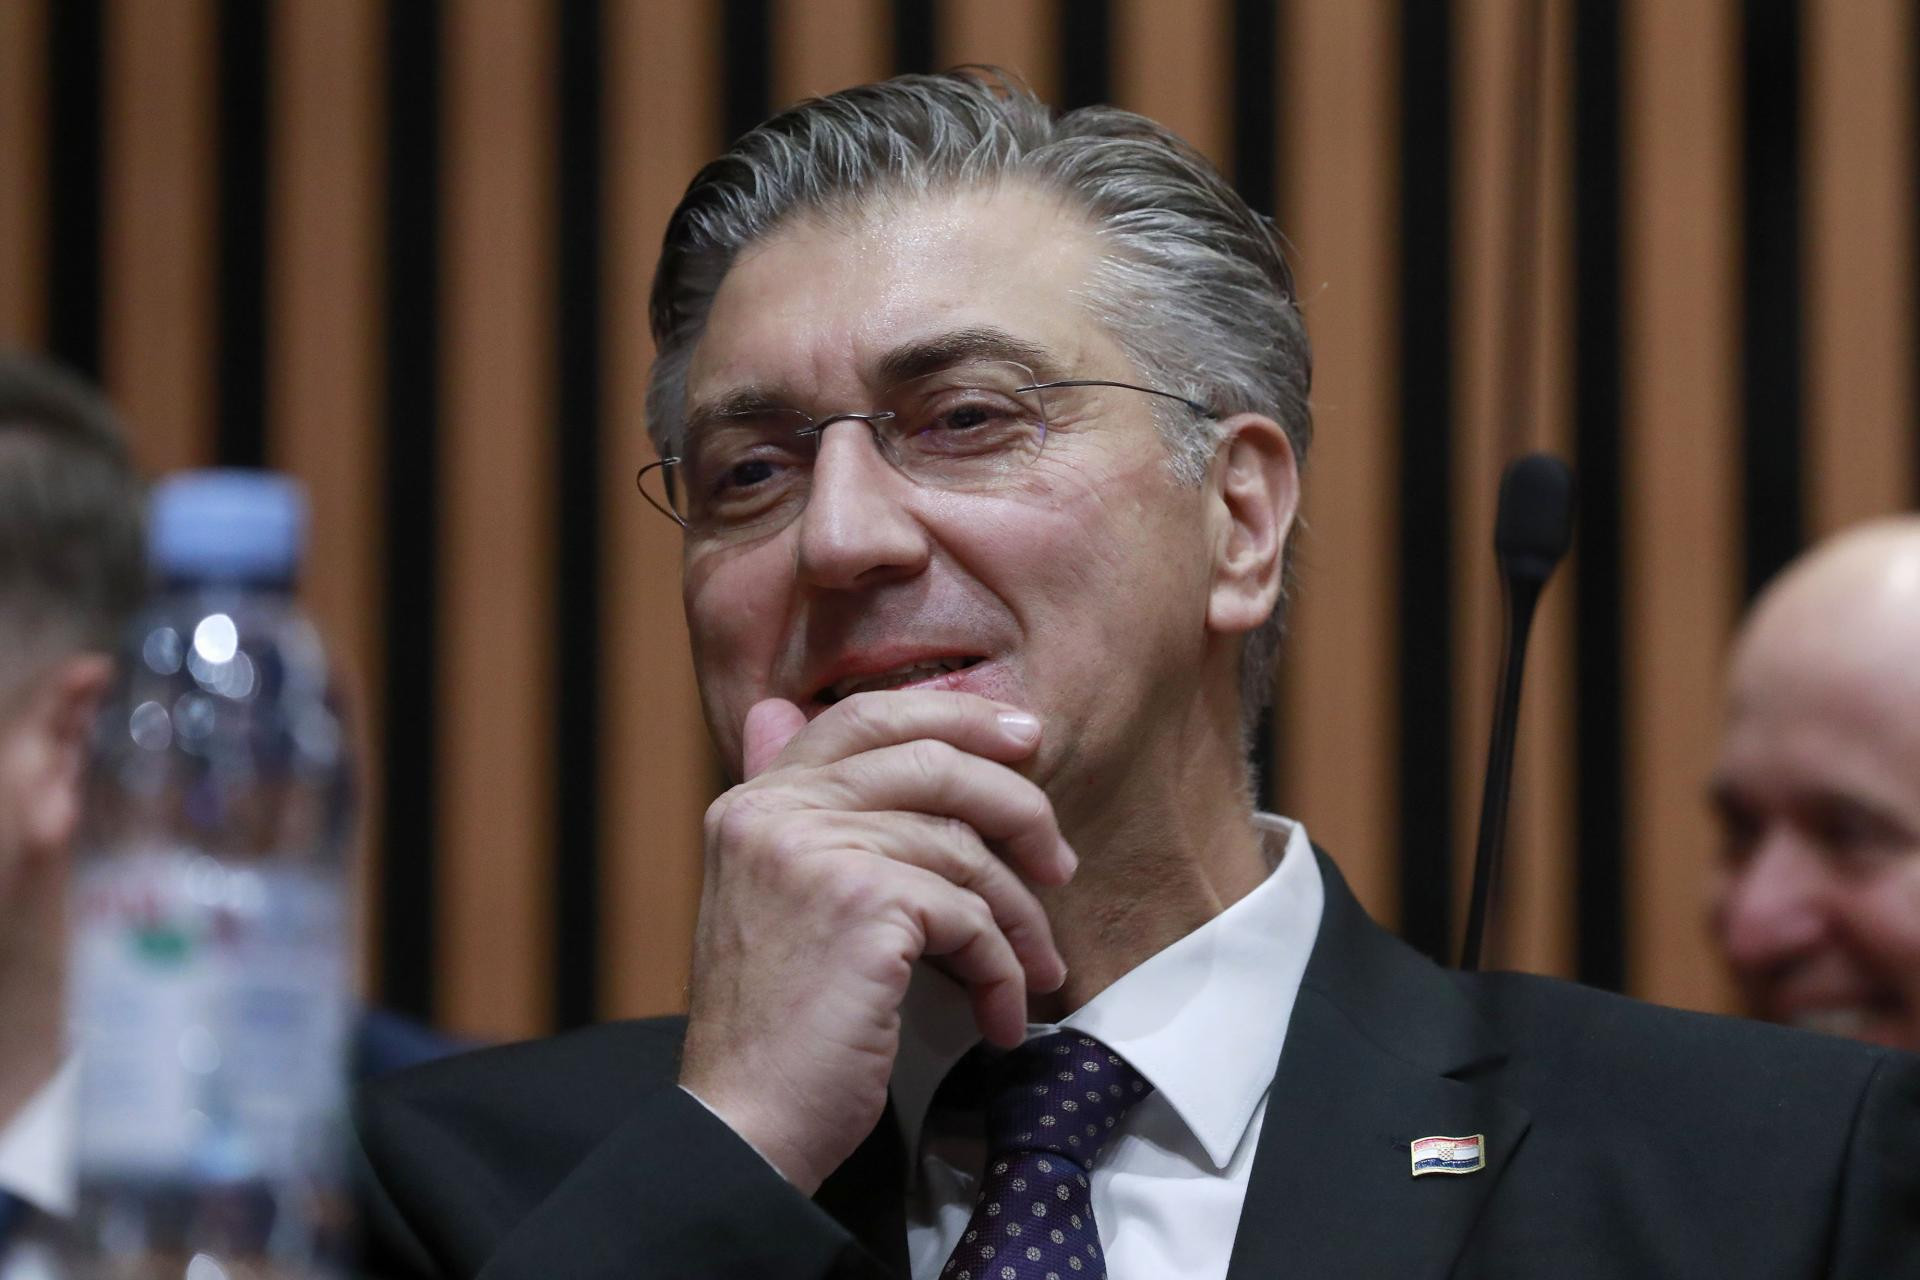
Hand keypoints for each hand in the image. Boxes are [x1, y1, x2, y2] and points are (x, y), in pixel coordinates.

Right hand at [677, 691, 1075, 1193]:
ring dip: (1018, 919)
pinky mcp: (863, 903)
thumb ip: (809, 817)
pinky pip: (970, 916)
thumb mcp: (781, 901)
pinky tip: (1000, 1015)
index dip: (956, 715)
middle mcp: (776, 811)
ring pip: (963, 850)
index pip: (866, 716)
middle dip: (1016, 804)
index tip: (1023, 739)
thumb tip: (784, 709)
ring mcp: (816, 850)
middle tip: (1059, 861)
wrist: (744, 1123)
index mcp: (754, 802)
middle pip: (932, 762)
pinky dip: (1001, 970)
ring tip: (1035, 970)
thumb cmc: (777, 1027)